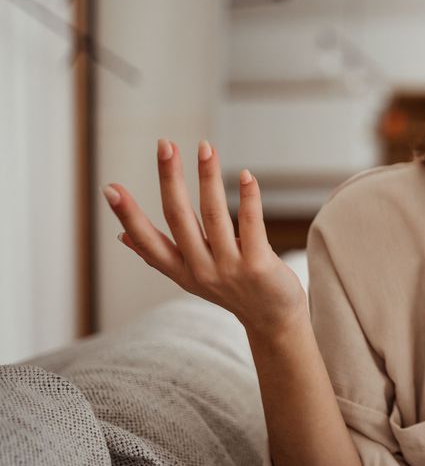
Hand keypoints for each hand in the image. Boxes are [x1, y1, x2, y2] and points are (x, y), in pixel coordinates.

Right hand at [101, 138, 307, 339]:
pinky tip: (247, 175)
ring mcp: (229, 268)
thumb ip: (160, 256)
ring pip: (214, 216)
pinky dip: (249, 199)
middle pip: (179, 218)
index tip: (110, 188)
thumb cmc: (233, 292)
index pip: (147, 240)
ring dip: (208, 178)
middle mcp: (200, 269)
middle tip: (164, 144)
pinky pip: (252, 226)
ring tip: (205, 147)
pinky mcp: (259, 266)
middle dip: (170, 179)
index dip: (128, 216)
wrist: (273, 321)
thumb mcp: (191, 278)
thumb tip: (122, 236)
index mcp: (181, 270)